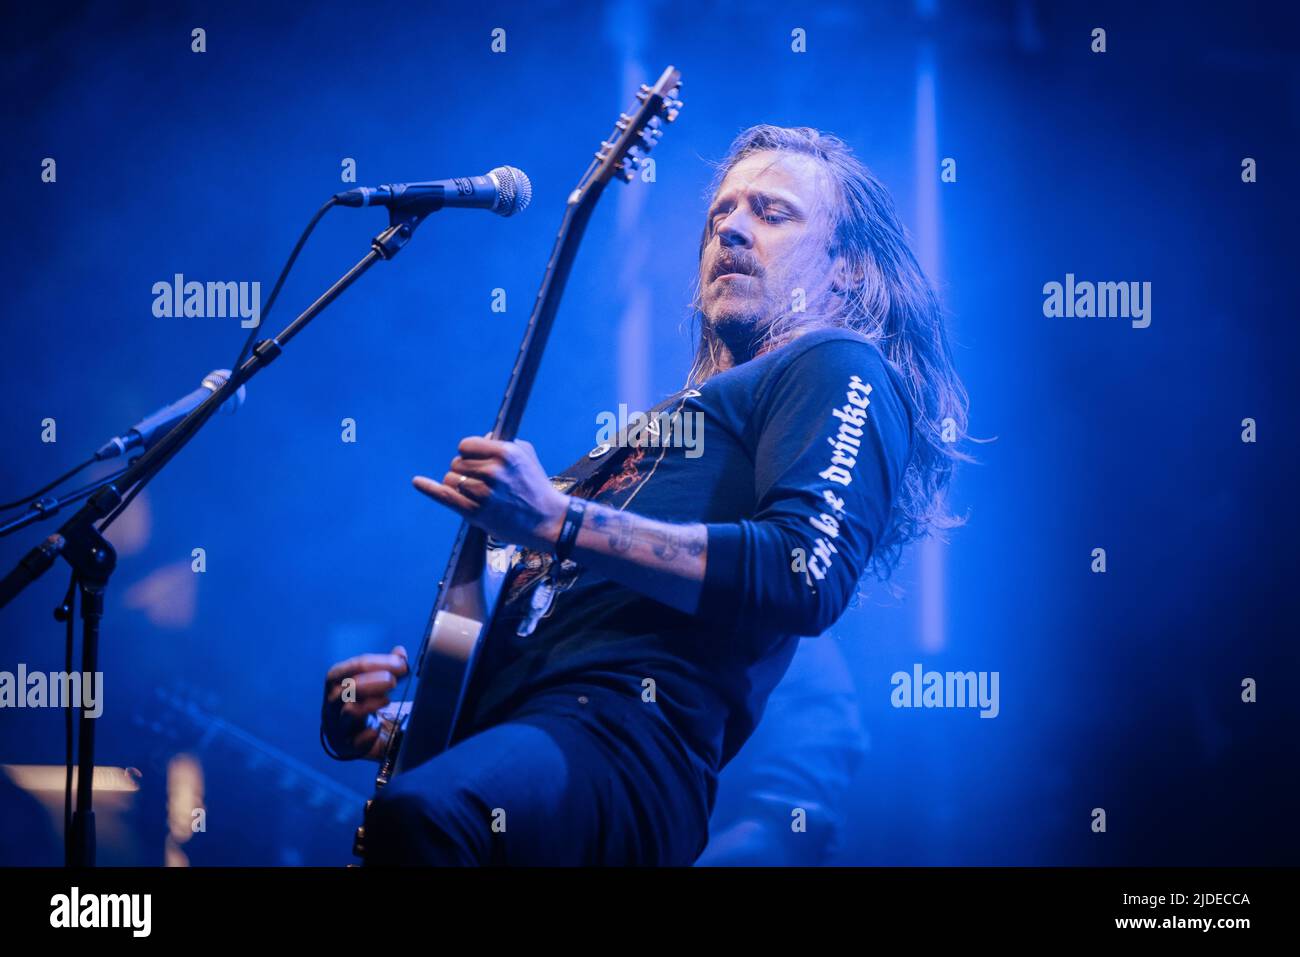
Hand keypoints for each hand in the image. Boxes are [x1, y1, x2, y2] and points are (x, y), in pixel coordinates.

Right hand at [321, 646, 409, 760]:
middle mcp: (333, 704)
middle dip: (373, 682)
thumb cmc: (365, 700)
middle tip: (393, 681)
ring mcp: (338, 726)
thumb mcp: (374, 680)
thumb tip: (401, 653)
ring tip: (388, 700)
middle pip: (346, 689)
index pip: (352, 667)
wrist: (356, 734)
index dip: (378, 663)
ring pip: (348, 712)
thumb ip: (389, 666)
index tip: (401, 664)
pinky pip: (354, 742)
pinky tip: (377, 730)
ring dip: (371, 704)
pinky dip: (366, 736)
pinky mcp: (348, 747)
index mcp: (336, 682)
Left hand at [413, 436, 568, 552]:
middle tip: (482, 482)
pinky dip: (428, 489)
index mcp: (505, 453)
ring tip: (478, 494)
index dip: (468, 452)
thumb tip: (481, 440)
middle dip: (465, 470)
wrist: (548, 520)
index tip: (476, 460)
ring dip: (459, 485)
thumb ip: (502, 443)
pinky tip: (417, 482)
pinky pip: (445, 496)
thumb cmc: (536, 486)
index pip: (466, 445)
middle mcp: (494, 471)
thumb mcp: (526, 455)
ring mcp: (484, 493)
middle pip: (456, 463)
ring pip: (451, 480)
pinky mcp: (476, 512)